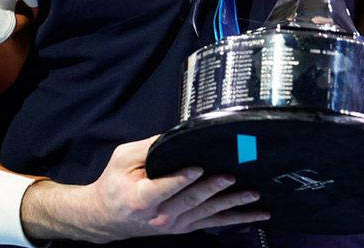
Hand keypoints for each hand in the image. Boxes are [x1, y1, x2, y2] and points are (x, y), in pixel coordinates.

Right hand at [20, 136, 268, 242]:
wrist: (107, 217)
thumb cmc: (115, 183)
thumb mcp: (122, 159)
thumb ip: (148, 148)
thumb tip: (177, 136)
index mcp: (141, 198)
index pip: (163, 188)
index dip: (181, 179)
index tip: (197, 168)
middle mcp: (160, 216)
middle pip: (190, 201)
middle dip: (212, 188)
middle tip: (231, 176)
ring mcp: (175, 225)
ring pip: (207, 213)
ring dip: (231, 204)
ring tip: (252, 195)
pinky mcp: (185, 227)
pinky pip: (214, 223)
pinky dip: (236, 219)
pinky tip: (256, 214)